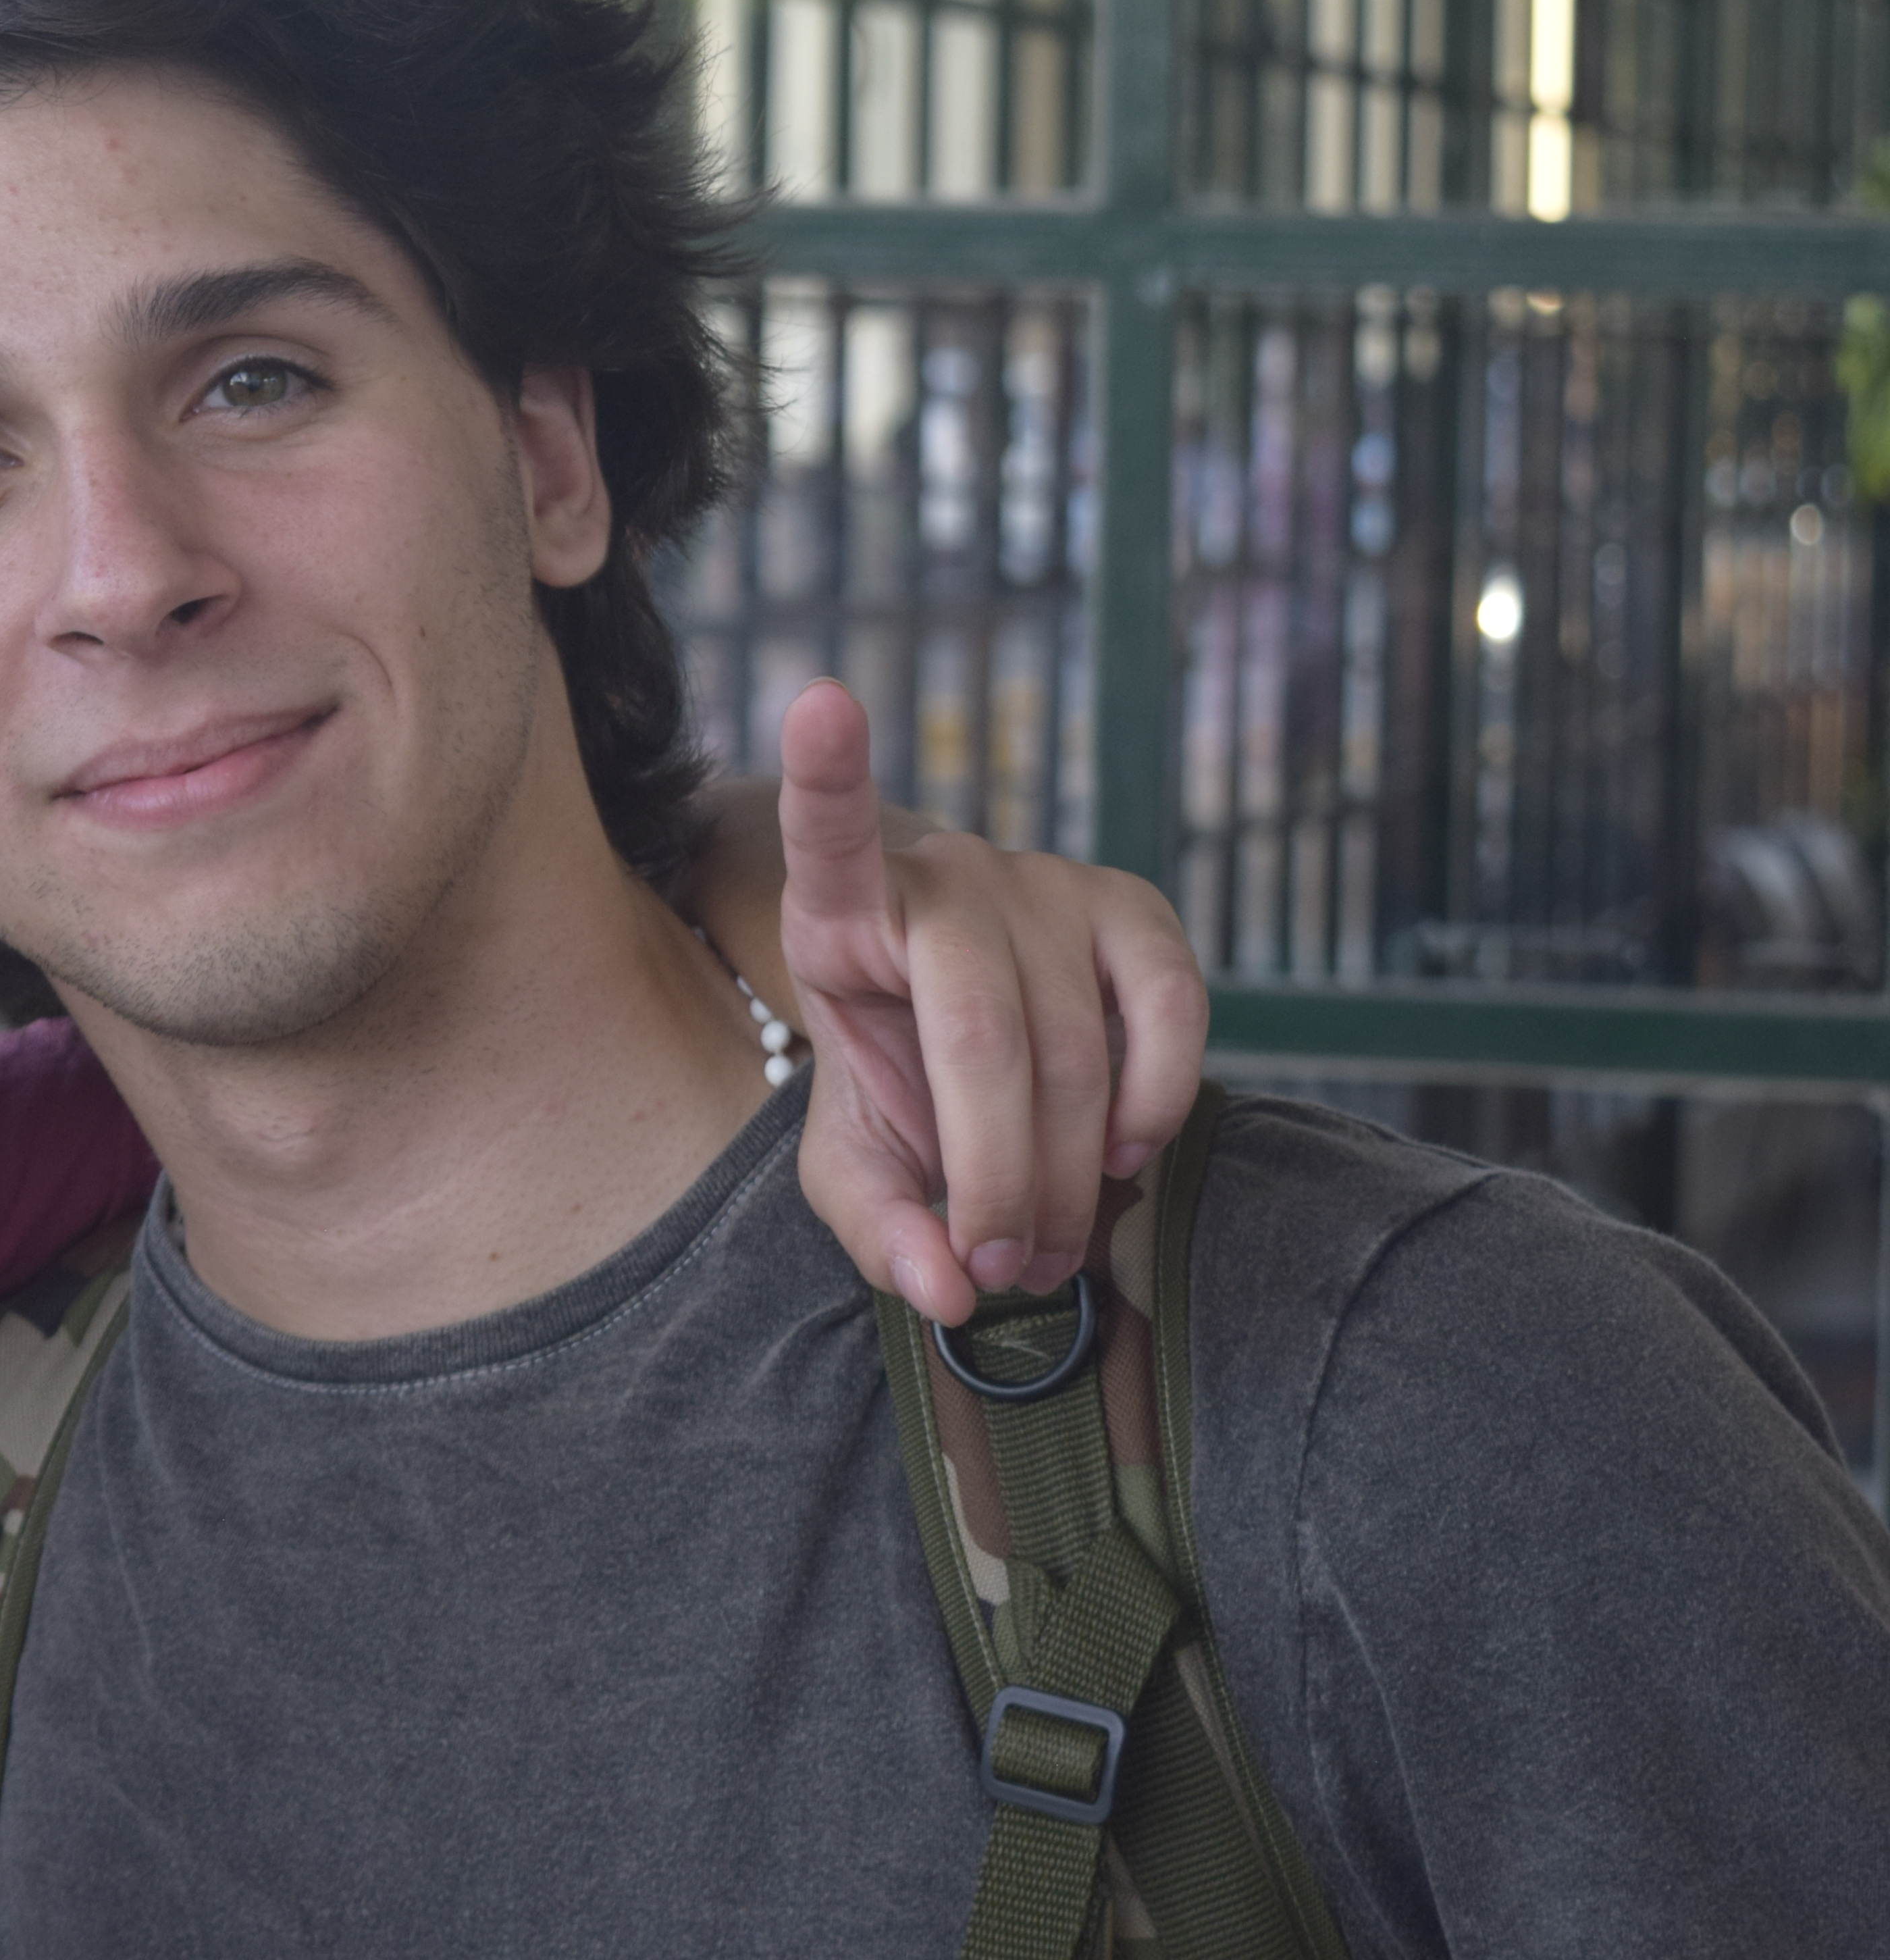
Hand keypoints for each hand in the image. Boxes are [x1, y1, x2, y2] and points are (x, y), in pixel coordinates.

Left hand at [776, 679, 1204, 1325]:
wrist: (966, 1047)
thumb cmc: (897, 1091)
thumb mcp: (855, 1163)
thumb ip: (878, 1226)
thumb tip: (945, 1286)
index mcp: (840, 908)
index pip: (826, 829)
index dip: (826, 769)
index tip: (817, 702)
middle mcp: (944, 872)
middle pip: (980, 1029)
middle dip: (997, 1172)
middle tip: (1004, 1263)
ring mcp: (1043, 880)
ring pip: (1073, 1044)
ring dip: (1073, 1172)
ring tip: (1051, 1245)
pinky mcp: (1128, 908)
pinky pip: (1170, 1005)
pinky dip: (1158, 1095)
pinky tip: (1128, 1150)